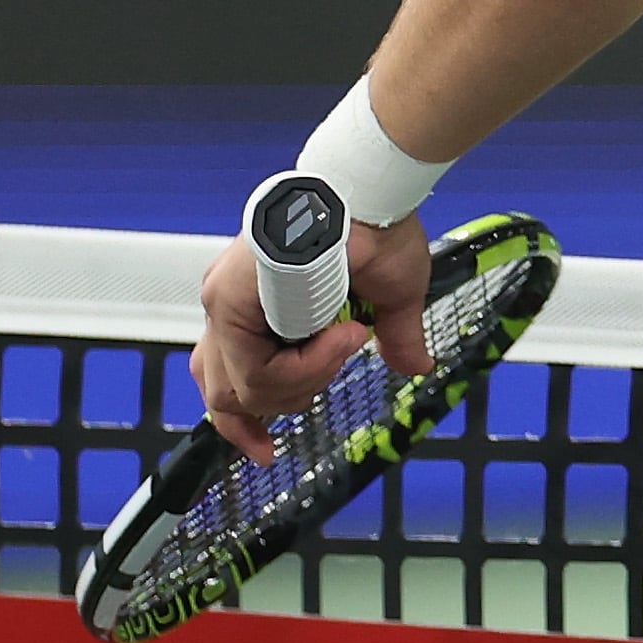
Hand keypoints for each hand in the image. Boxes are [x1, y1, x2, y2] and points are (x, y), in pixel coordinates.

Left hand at [190, 213, 433, 464]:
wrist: (371, 191)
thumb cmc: (377, 227)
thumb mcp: (389, 296)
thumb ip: (393, 336)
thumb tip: (416, 366)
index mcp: (253, 306)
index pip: (226, 379)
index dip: (243, 424)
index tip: (264, 451)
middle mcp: (228, 305)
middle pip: (227, 394)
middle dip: (282, 402)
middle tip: (326, 380)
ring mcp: (225, 301)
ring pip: (240, 390)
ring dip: (301, 383)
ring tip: (344, 346)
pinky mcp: (231, 299)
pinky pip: (257, 369)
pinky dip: (304, 368)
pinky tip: (341, 339)